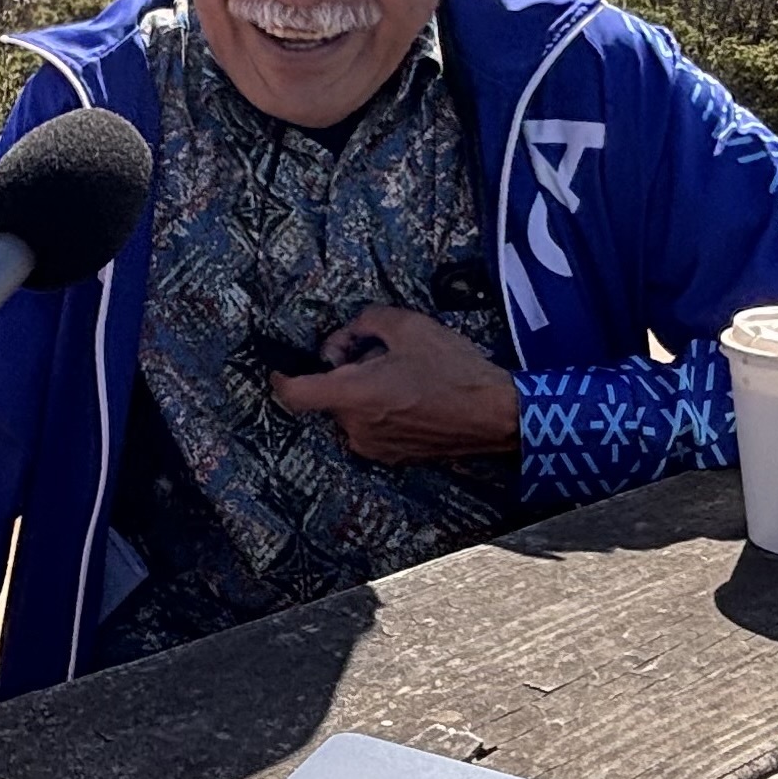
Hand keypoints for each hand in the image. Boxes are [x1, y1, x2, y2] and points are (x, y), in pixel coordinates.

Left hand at [267, 305, 519, 463]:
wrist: (497, 414)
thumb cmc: (454, 370)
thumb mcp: (408, 326)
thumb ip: (366, 321)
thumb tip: (350, 333)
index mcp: (353, 396)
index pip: (295, 394)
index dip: (281, 379)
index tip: (279, 369)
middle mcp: (357, 428)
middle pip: (329, 396)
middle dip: (343, 373)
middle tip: (375, 354)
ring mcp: (375, 447)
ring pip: (352, 412)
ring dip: (364, 393)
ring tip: (403, 377)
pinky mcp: (394, 457)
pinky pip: (372, 428)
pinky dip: (380, 411)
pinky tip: (412, 397)